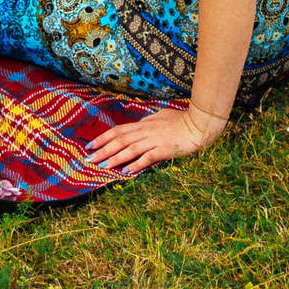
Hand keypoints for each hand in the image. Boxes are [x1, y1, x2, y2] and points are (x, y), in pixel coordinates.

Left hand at [88, 106, 224, 172]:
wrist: (199, 124)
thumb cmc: (182, 119)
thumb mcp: (161, 116)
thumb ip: (148, 121)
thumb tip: (138, 124)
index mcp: (144, 124)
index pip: (118, 130)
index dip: (103, 138)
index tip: (91, 145)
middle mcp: (146, 131)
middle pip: (120, 140)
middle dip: (103, 150)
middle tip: (89, 159)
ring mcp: (154, 140)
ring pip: (130, 149)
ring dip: (115, 158)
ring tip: (102, 166)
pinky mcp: (164, 150)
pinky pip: (147, 158)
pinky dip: (136, 164)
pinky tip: (126, 172)